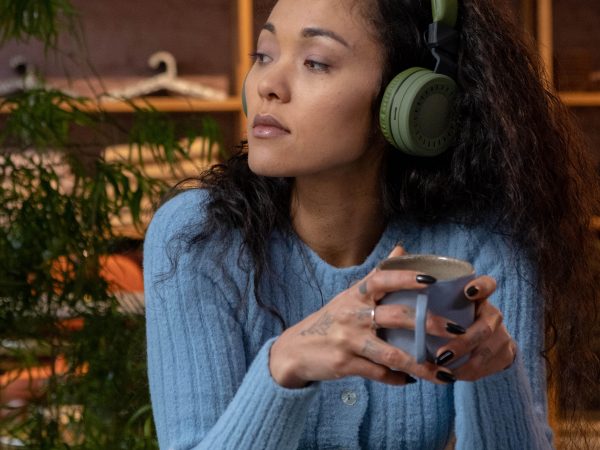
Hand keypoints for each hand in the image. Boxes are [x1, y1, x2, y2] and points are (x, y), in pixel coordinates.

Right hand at [269, 246, 463, 387]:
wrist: (296, 349)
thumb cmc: (331, 319)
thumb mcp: (350, 295)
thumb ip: (377, 275)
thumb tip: (401, 247)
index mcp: (356, 295)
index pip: (381, 280)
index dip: (405, 278)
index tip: (431, 280)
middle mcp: (352, 315)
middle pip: (396, 316)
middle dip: (428, 324)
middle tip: (456, 331)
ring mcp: (349, 340)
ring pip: (391, 353)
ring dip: (420, 364)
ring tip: (444, 373)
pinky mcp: (346, 364)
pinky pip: (378, 373)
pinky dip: (398, 378)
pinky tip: (412, 381)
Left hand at [433, 276, 517, 380]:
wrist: (485, 343)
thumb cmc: (454, 319)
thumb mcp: (446, 305)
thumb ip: (429, 299)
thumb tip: (400, 277)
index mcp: (479, 297)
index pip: (488, 285)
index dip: (481, 287)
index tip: (468, 292)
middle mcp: (493, 314)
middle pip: (485, 327)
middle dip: (462, 343)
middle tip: (441, 355)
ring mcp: (502, 335)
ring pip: (486, 350)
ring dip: (464, 362)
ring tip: (442, 369)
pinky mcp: (505, 354)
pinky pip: (487, 366)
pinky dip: (467, 372)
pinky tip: (451, 375)